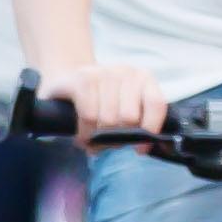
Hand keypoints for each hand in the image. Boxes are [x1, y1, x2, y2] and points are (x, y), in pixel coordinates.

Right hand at [57, 57, 176, 139]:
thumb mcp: (123, 108)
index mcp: (144, 79)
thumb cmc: (99, 101)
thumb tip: (142, 148)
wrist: (65, 81)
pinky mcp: (82, 79)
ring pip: (108, 119)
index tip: (139, 149)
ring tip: (91, 138)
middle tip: (105, 141)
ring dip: (98, 138)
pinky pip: (88, 116)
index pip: (156, 104)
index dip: (150, 129)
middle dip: (116, 137)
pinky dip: (85, 132)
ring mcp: (104, 73)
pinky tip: (82, 135)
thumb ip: (137, 123)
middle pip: (129, 118)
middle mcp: (126, 72)